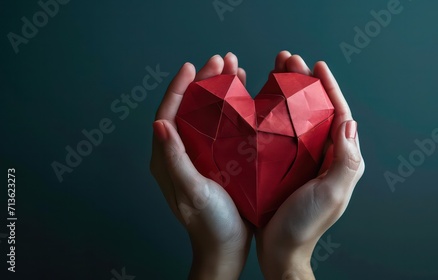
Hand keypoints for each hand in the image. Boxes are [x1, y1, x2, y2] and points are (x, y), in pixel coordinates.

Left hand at [150, 53, 251, 279]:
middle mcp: (180, 152)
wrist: (226, 247)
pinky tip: (244, 97)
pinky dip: (231, 108)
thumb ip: (175, 158)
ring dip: (219, 90)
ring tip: (236, 69)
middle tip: (222, 61)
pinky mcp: (216, 160)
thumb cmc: (209, 223)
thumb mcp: (192, 191)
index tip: (192, 66)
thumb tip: (159, 123)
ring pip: (206, 113)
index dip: (178, 87)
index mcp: (167, 158)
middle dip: (204, 81)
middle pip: (189, 107)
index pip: (168, 113)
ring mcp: (200, 155)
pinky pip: (220, 126)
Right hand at [255, 51, 364, 279]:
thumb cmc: (306, 225)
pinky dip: (272, 112)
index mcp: (339, 159)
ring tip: (274, 70)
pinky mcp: (282, 164)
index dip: (329, 88)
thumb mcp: (332, 194)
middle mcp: (323, 155)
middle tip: (288, 60)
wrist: (280, 250)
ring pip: (297, 116)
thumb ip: (346, 161)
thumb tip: (349, 123)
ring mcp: (302, 159)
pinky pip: (280, 132)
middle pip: (317, 109)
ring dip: (287, 91)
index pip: (339, 115)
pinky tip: (260, 101)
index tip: (317, 66)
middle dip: (304, 82)